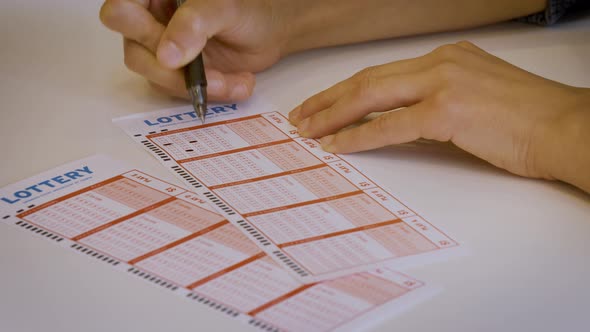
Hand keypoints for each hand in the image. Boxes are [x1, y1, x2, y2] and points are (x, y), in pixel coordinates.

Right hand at [100, 0, 291, 99]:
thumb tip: (166, 55)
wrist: (271, 32)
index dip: (139, 30)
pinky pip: (179, 91)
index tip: (168, 46)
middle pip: (135, 52)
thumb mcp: (224, 8)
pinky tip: (235, 83)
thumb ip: (194, 25)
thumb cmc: (250, 9)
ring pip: (157, 78)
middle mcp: (151, 21)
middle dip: (173, 68)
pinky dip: (208, 93)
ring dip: (195, 85)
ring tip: (231, 80)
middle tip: (205, 66)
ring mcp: (163, 50)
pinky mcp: (178, 74)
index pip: (121, 10)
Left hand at [289, 41, 589, 191]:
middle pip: (368, 80)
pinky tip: (338, 146)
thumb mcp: (475, 99)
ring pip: (371, 97)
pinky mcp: (448, 111)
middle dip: (329, 100)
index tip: (323, 105)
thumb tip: (400, 122)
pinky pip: (390, 125)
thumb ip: (436, 104)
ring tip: (309, 130)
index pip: (382, 73)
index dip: (347, 90)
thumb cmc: (527, 121)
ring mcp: (443, 84)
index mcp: (447, 58)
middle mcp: (441, 63)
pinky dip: (360, 136)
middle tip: (302, 116)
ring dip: (334, 116)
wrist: (564, 129)